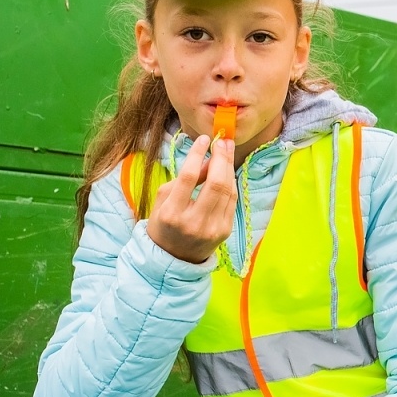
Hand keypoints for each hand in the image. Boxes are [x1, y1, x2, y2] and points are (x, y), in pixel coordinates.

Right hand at [145, 134, 235, 263]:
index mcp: (172, 213)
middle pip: (215, 184)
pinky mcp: (225, 231)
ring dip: (228, 168)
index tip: (204, 139)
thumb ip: (184, 179)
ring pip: (228, 191)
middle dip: (221, 159)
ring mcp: (212, 229)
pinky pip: (232, 201)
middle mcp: (194, 222)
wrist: (173, 257)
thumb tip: (208, 159)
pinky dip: (230, 183)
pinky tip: (226, 172)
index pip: (189, 177)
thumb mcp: (164, 198)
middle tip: (222, 141)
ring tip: (226, 151)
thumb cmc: (164, 222)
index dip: (198, 154)